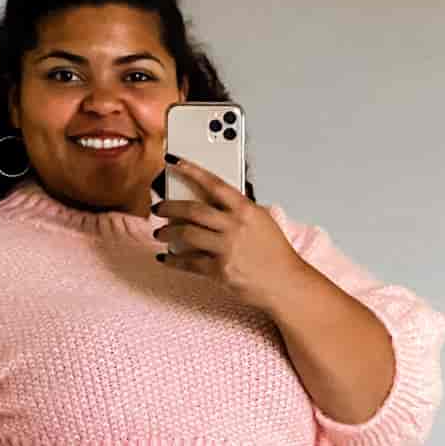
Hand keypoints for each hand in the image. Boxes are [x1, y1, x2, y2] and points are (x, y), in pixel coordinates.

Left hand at [151, 157, 307, 310]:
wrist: (285, 283)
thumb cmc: (275, 254)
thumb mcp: (262, 221)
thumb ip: (239, 210)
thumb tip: (213, 203)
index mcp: (246, 210)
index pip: (214, 183)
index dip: (191, 170)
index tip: (174, 162)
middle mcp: (235, 226)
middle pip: (193, 210)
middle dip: (169, 207)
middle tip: (159, 208)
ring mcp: (226, 249)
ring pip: (186, 234)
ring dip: (168, 232)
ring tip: (160, 233)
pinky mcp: (220, 271)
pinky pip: (189, 262)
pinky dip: (174, 260)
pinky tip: (167, 258)